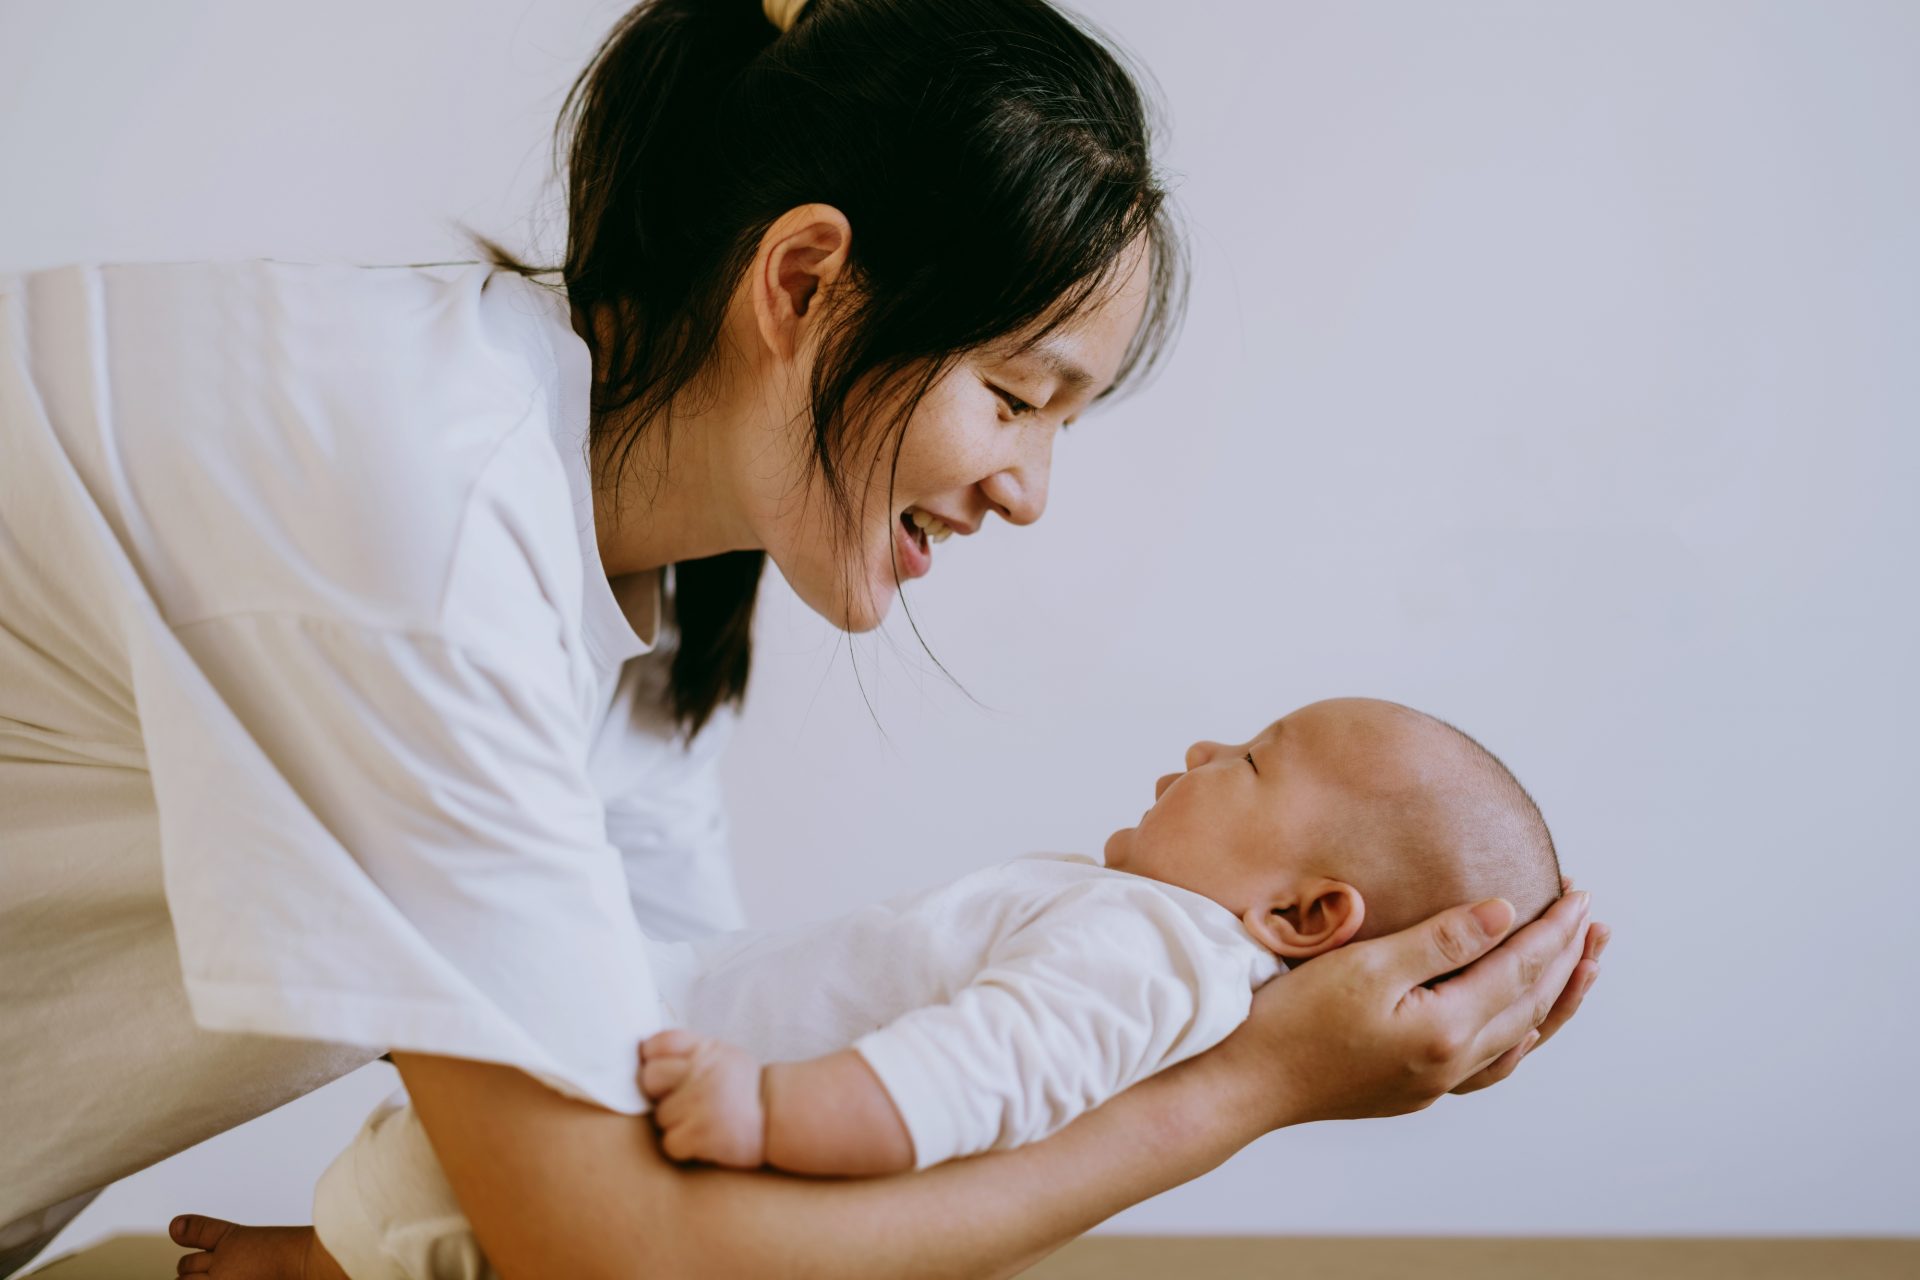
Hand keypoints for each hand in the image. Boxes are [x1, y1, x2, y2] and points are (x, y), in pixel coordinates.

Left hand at [638, 1029, 767, 1167]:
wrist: (777, 1119)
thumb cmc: (743, 1088)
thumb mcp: (723, 1055)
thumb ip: (689, 1051)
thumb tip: (643, 1053)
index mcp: (706, 1049)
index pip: (659, 1043)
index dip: (652, 1058)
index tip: (661, 1072)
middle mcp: (702, 1072)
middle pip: (650, 1078)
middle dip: (658, 1092)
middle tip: (680, 1100)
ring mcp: (700, 1103)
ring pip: (660, 1115)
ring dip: (674, 1123)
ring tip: (699, 1121)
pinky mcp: (700, 1135)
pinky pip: (669, 1142)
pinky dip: (682, 1146)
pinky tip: (701, 1139)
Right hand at [1212, 882, 1600, 1130]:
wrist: (1243, 1083)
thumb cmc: (1291, 1020)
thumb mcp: (1366, 965)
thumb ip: (1440, 940)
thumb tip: (1504, 913)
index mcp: (1446, 1029)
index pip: (1521, 970)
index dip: (1553, 928)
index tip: (1579, 892)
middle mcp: (1451, 1064)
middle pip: (1531, 1005)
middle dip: (1567, 959)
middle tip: (1592, 918)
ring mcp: (1433, 1083)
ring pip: (1518, 1039)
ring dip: (1553, 999)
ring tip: (1579, 967)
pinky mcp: (1412, 1090)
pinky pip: (1490, 1064)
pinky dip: (1517, 1037)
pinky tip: (1519, 1028)